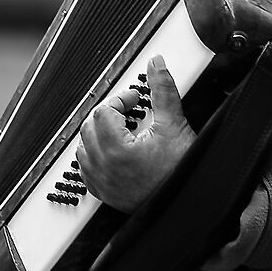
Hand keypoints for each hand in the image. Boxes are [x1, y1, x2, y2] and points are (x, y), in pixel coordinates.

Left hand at [80, 55, 196, 212]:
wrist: (188, 204)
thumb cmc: (182, 173)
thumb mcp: (175, 126)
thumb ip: (163, 92)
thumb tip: (156, 66)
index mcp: (118, 150)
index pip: (103, 111)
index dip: (120, 100)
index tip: (135, 100)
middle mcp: (104, 168)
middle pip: (89, 127)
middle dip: (108, 115)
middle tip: (129, 113)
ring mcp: (102, 183)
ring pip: (83, 149)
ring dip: (98, 135)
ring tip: (122, 131)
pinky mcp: (105, 194)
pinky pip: (86, 171)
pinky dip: (94, 158)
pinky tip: (113, 153)